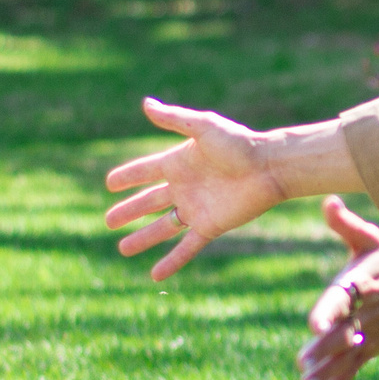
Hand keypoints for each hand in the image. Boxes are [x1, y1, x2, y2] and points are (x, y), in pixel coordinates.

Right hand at [103, 98, 289, 281]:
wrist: (269, 167)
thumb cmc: (239, 143)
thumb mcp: (203, 127)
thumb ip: (174, 119)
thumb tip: (146, 104)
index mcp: (179, 163)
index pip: (145, 171)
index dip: (128, 177)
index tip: (110, 183)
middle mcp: (185, 187)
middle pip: (149, 202)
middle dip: (129, 211)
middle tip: (109, 221)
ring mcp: (196, 208)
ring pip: (163, 227)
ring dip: (143, 238)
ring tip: (122, 249)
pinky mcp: (210, 226)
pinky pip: (186, 247)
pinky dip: (171, 261)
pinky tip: (155, 275)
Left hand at [297, 197, 378, 379]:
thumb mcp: (369, 239)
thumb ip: (345, 224)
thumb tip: (328, 201)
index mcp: (365, 284)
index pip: (345, 297)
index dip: (329, 310)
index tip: (314, 324)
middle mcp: (369, 312)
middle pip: (343, 332)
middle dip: (324, 349)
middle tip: (302, 362)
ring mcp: (370, 334)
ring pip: (346, 357)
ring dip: (326, 372)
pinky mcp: (369, 349)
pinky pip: (351, 370)